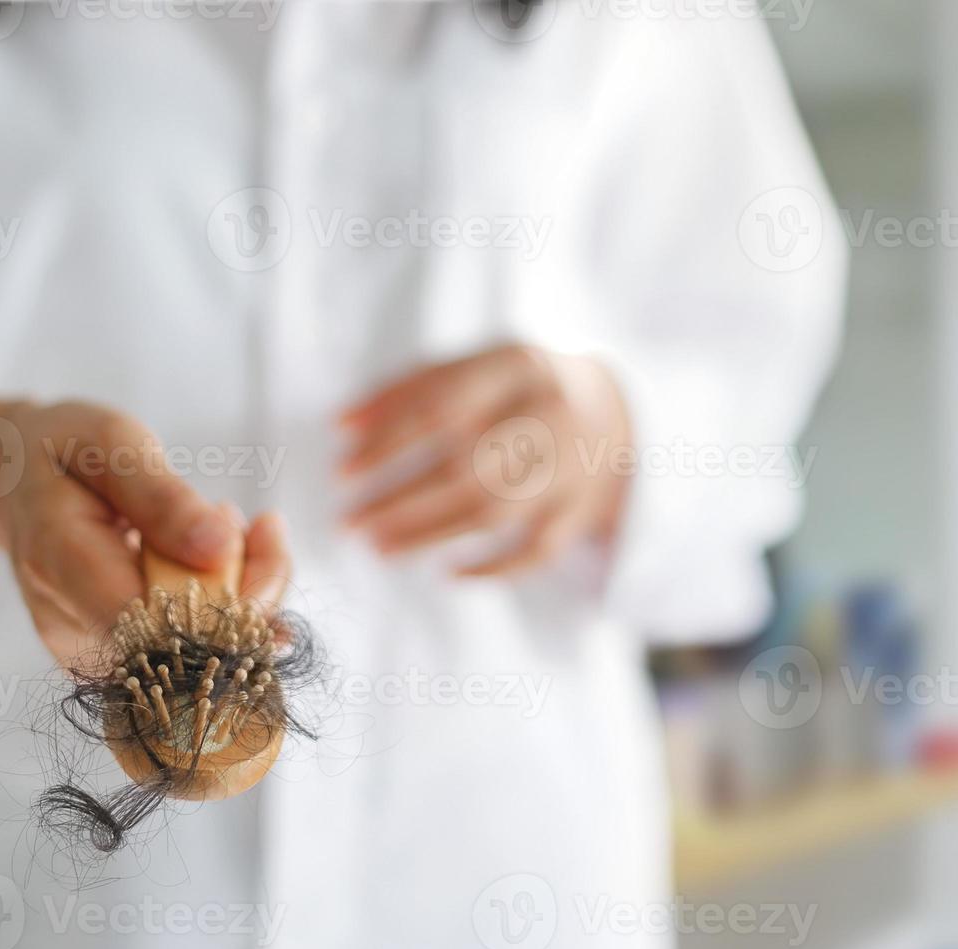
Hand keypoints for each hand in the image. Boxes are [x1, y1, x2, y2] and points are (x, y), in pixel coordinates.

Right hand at [0, 401, 291, 669]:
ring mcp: (87, 651)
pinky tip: (212, 555)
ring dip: (239, 594)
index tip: (260, 536)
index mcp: (59, 562)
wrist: (14, 481)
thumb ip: (162, 498)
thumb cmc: (65, 453)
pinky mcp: (110, 662)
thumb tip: (220, 550)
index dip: (227, 601)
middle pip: (185, 647)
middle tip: (261, 525)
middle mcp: (68, 625)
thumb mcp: (112, 444)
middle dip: (249, 591)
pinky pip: (186, 652)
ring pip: (196, 657)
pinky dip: (221, 605)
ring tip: (226, 524)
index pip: (154, 622)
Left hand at [339, 344, 630, 576]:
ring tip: (378, 548)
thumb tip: (342, 425)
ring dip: (428, 535)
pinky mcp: (582, 510)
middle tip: (349, 522)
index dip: (386, 442)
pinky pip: (537, 550)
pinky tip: (447, 574)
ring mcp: (570, 466)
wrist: (615, 410)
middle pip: (463, 465)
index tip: (343, 472)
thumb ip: (407, 388)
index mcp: (517, 365)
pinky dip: (493, 569)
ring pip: (493, 512)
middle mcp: (548, 414)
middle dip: (398, 500)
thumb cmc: (515, 388)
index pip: (441, 406)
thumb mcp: (473, 366)